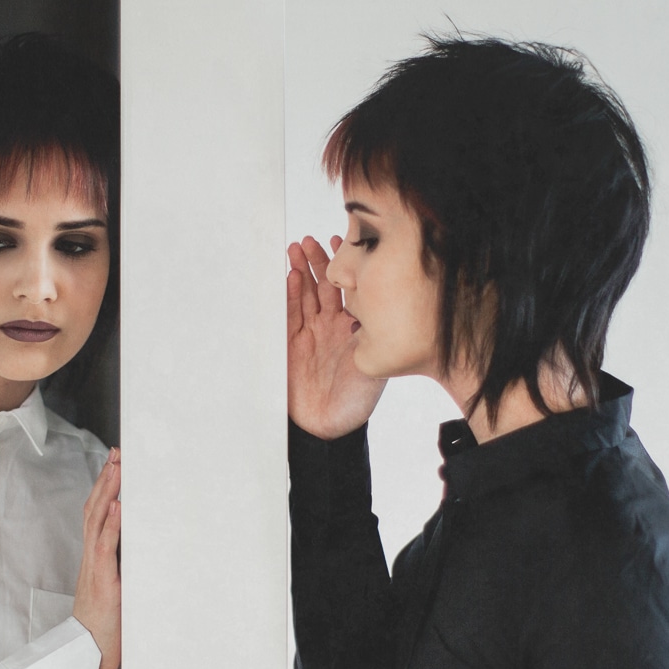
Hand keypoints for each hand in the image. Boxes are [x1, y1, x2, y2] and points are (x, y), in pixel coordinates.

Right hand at [73, 448, 120, 668]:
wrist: (89, 654)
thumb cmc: (106, 625)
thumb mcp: (118, 588)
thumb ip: (126, 567)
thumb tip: (145, 548)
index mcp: (96, 558)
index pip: (97, 514)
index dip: (104, 488)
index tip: (115, 465)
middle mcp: (92, 557)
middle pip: (95, 509)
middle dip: (106, 479)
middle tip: (117, 454)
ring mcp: (95, 567)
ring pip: (97, 521)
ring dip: (108, 492)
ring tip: (118, 468)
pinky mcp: (102, 581)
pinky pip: (105, 547)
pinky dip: (112, 524)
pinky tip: (119, 506)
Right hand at [287, 234, 386, 438]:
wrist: (327, 428)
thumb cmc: (354, 401)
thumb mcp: (373, 365)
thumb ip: (372, 337)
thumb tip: (379, 304)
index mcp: (354, 327)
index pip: (349, 288)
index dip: (346, 265)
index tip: (343, 240)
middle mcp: (331, 325)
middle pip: (324, 285)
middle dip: (318, 261)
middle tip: (311, 240)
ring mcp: (309, 332)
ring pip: (304, 294)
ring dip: (301, 271)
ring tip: (296, 248)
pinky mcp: (289, 343)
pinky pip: (289, 313)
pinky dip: (289, 294)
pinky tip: (290, 276)